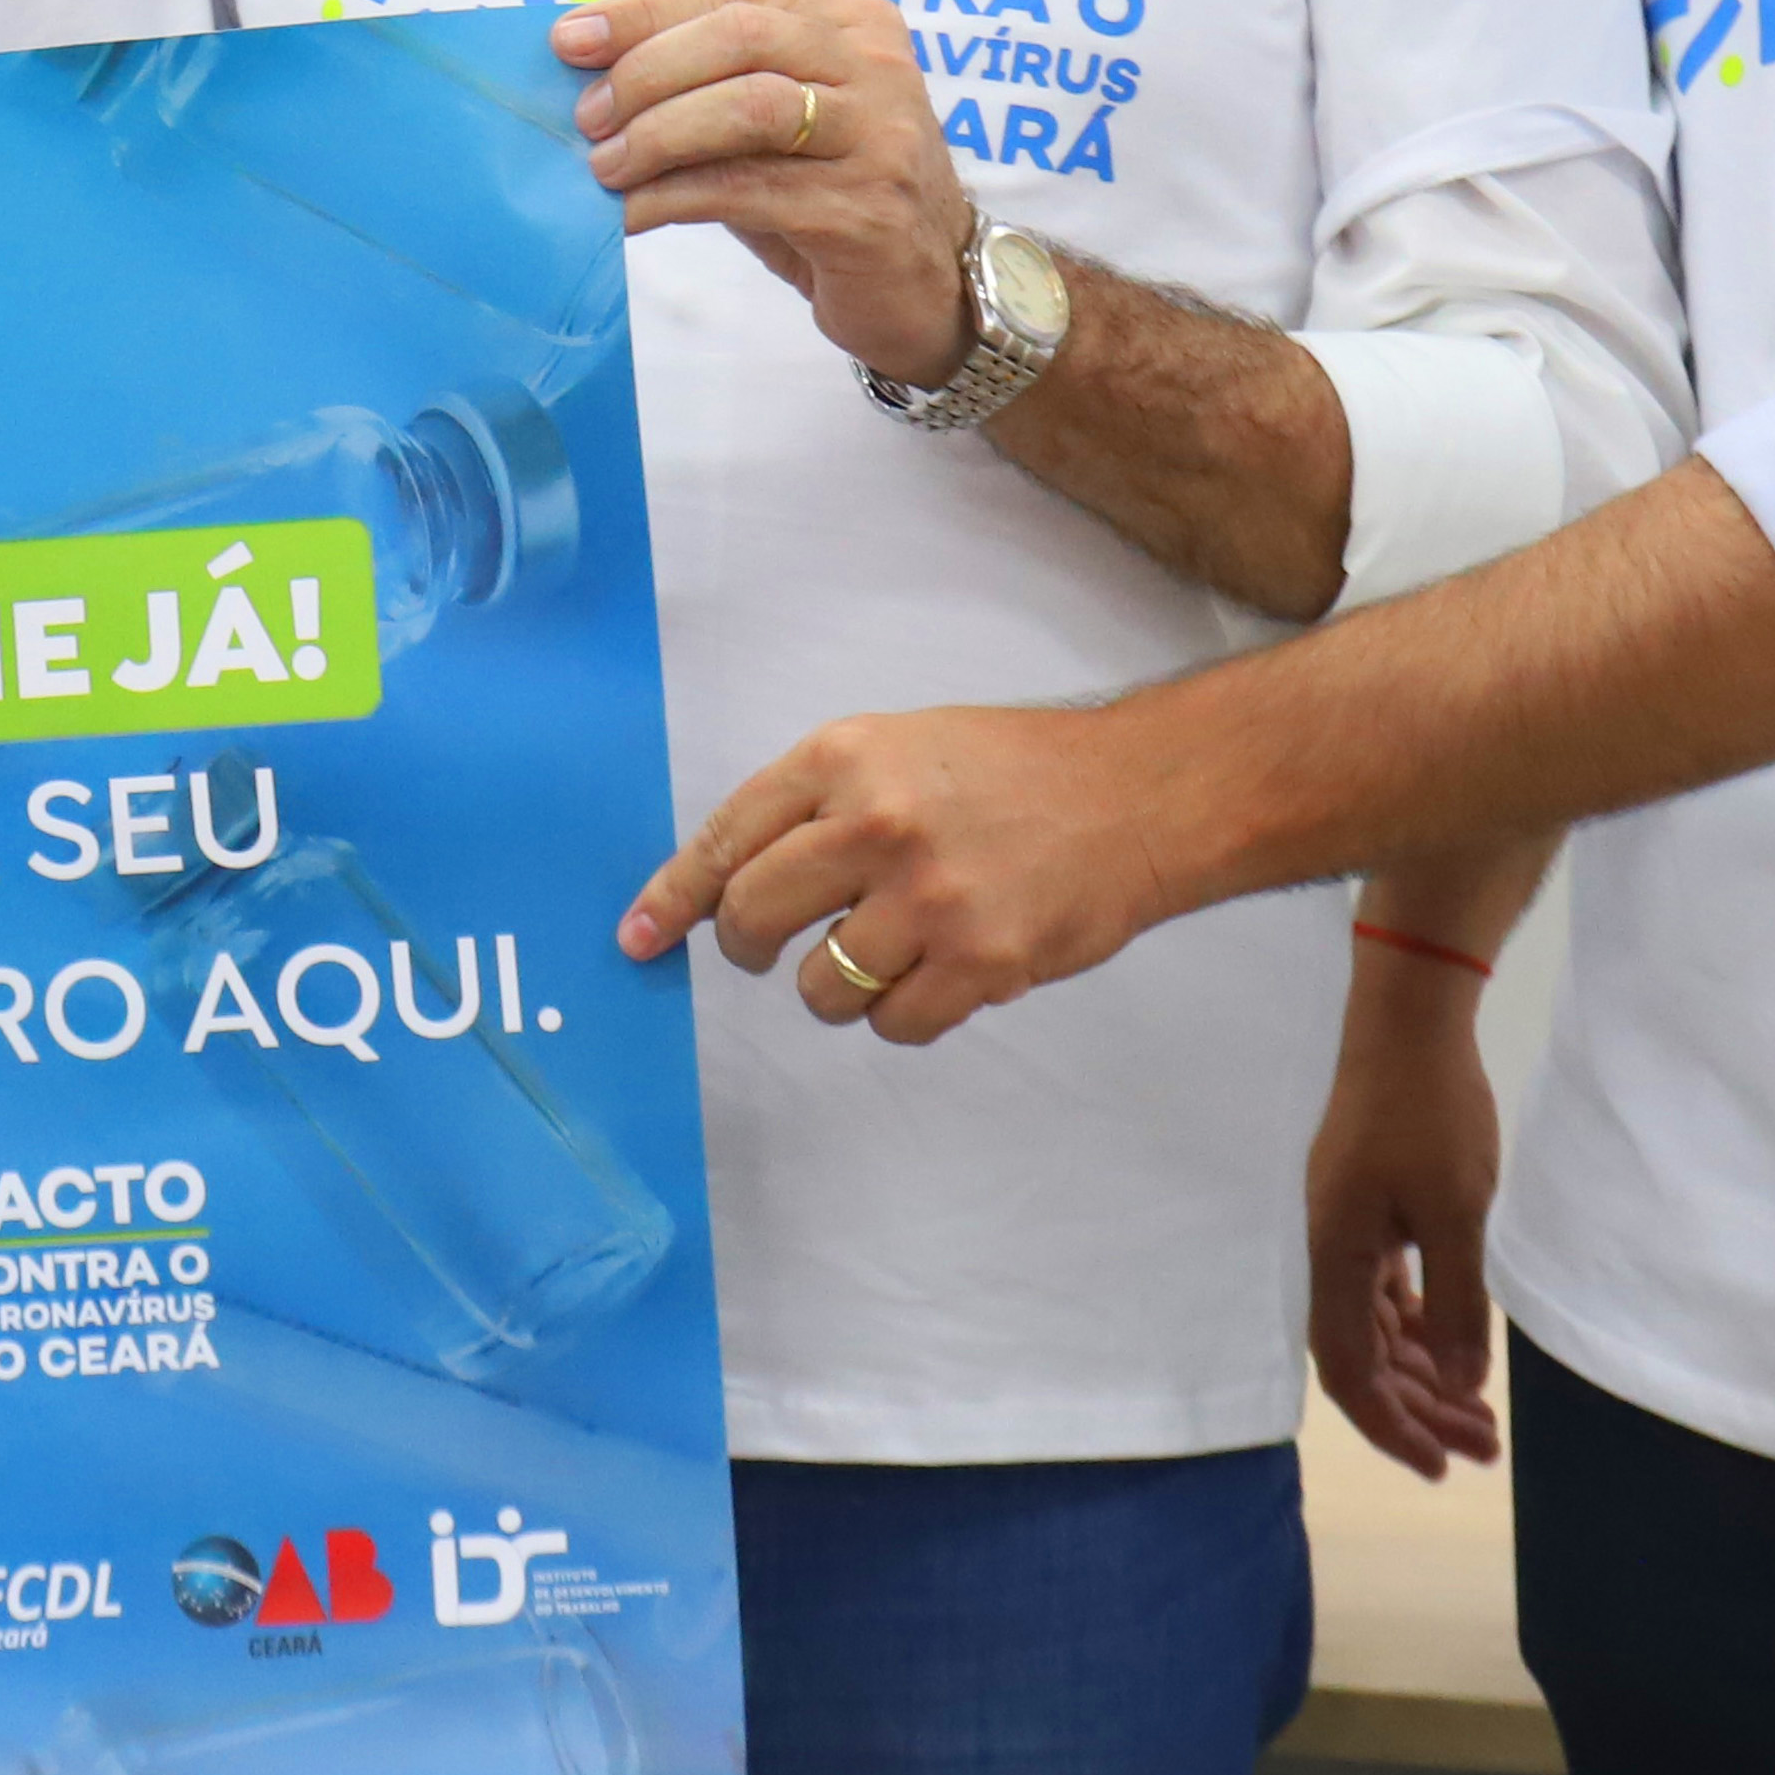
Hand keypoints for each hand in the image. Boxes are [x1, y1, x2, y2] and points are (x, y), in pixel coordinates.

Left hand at [553, 0, 972, 383]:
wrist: (926, 289)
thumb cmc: (833, 196)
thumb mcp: (780, 127)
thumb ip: (711, 89)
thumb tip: (591, 77)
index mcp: (852, 24)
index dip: (644, 13)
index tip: (569, 40)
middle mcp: (876, 66)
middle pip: (741, 37)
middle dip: (646, 72)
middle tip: (587, 117)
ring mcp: (880, 136)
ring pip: (749, 107)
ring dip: (658, 135)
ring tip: (604, 167)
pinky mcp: (866, 209)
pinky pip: (750, 189)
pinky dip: (676, 196)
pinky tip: (635, 211)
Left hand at [621, 699, 1210, 1040]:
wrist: (1137, 795)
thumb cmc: (1013, 772)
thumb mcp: (899, 749)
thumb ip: (818, 805)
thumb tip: (729, 882)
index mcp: (843, 758)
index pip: (725, 839)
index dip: (673, 899)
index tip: (638, 937)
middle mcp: (875, 823)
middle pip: (752, 921)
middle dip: (750, 946)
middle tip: (776, 945)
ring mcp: (929, 898)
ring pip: (821, 987)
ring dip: (840, 985)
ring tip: (893, 947)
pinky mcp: (980, 962)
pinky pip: (894, 1025)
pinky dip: (904, 1014)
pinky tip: (941, 973)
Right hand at [1308, 943, 1505, 1478]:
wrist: (1407, 1023)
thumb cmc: (1431, 1113)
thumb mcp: (1458, 1212)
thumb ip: (1459, 1302)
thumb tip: (1463, 1385)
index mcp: (1335, 1256)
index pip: (1350, 1370)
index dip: (1390, 1427)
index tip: (1439, 1466)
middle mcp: (1328, 1251)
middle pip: (1363, 1357)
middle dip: (1420, 1410)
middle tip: (1484, 1449)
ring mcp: (1345, 1230)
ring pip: (1377, 1328)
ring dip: (1425, 1373)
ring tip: (1482, 1415)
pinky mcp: (1367, 1210)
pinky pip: (1385, 1292)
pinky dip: (1419, 1328)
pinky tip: (1455, 1348)